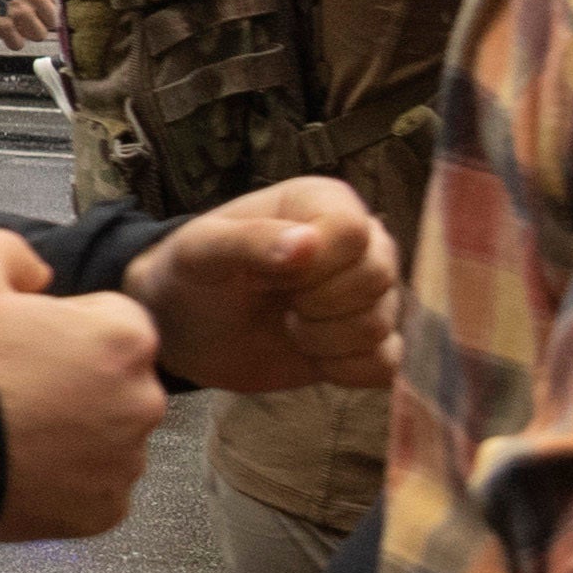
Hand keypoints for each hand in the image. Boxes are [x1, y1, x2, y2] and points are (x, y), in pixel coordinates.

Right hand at [0, 226, 168, 541]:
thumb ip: (14, 250)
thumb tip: (41, 274)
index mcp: (124, 337)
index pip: (114, 324)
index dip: (65, 329)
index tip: (24, 344)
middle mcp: (142, 401)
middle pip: (119, 385)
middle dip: (79, 384)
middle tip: (18, 390)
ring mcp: (125, 463)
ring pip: (109, 440)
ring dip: (76, 435)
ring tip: (15, 432)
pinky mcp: (104, 513)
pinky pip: (95, 491)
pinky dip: (66, 484)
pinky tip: (22, 468)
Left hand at [130, 178, 397, 402]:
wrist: (186, 329)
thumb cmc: (192, 275)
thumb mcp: (201, 252)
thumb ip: (248, 241)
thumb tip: (307, 244)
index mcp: (324, 202)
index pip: (353, 233)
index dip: (315, 268)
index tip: (272, 276)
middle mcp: (360, 242)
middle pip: (378, 278)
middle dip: (318, 307)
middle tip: (277, 304)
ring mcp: (370, 293)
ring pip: (382, 324)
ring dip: (324, 340)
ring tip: (286, 327)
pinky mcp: (368, 341)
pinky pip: (386, 363)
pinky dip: (344, 370)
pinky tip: (309, 356)